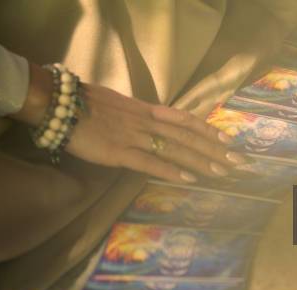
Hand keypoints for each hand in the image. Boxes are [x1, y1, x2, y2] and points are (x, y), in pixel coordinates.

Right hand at [12, 63, 245, 183]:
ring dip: (201, 161)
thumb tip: (149, 122)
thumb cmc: (84, 103)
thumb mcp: (118, 104)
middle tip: (238, 161)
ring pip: (176, 149)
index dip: (208, 130)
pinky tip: (189, 179)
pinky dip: (172, 170)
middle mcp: (146, 122)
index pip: (185, 120)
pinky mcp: (119, 152)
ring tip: (223, 172)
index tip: (228, 139)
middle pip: (187, 136)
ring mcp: (134, 137)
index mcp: (146, 110)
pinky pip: (150, 162)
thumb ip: (137, 115)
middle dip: (215, 149)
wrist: (58, 103)